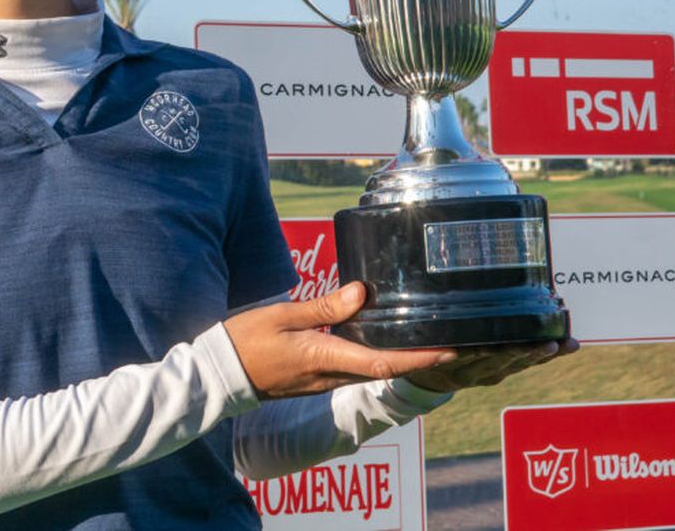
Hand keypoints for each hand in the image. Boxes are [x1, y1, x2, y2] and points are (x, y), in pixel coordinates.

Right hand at [222, 282, 456, 399]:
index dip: (421, 358)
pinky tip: (384, 339)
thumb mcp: (281, 315)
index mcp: (324, 357)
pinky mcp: (316, 378)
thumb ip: (322, 307)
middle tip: (454, 339)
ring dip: (403, 358)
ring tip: (428, 337)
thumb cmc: (245, 341)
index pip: (384, 362)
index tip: (452, 349)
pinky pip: (355, 368)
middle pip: (387, 369)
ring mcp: (324, 380)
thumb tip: (362, 293)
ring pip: (373, 370)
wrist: (220, 374)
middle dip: (422, 358)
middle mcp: (330, 374)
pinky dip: (379, 356)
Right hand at [403, 337, 579, 392]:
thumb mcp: (416, 354)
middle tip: (548, 344)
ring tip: (567, 345)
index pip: (476, 356)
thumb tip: (443, 337)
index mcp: (455, 367)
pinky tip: (566, 346)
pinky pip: (526, 364)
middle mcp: (477, 374)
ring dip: (544, 355)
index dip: (495, 350)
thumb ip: (425, 349)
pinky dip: (546, 356)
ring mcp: (492, 374)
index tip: (510, 342)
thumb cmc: (420, 356)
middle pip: (505, 361)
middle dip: (527, 352)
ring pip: (521, 364)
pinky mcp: (502, 372)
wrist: (429, 383)